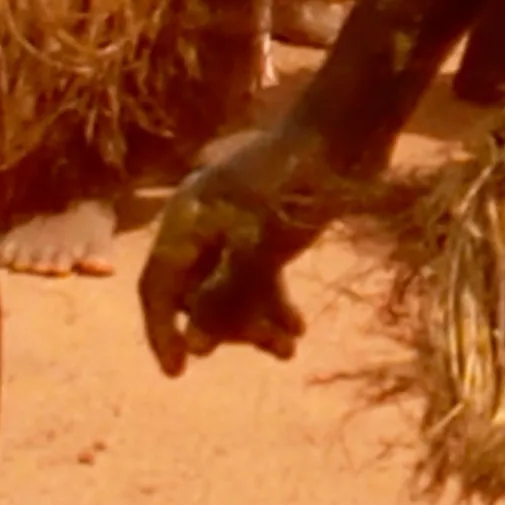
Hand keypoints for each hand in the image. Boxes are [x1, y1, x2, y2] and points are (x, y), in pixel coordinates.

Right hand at [139, 127, 333, 375]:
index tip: (179, 372)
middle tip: (265, 347)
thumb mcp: (259, 250)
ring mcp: (237, 223)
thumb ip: (225, 298)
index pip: (157, 286)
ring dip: (255, 318)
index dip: (163, 331)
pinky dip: (273, 298)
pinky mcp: (269, 225)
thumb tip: (194, 347)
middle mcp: (204, 222)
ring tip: (288, 348)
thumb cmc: (296, 188)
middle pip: (197, 291)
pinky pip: (257, 272)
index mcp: (186, 220)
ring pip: (231, 285)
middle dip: (226, 325)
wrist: (347, 132)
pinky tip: (299, 328)